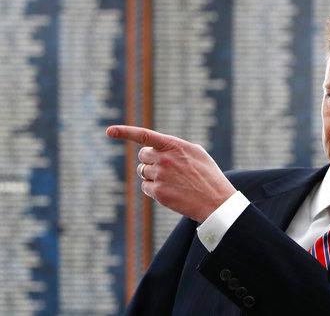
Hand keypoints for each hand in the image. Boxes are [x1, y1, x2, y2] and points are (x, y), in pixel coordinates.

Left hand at [106, 125, 235, 221]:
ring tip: (173, 182)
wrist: (216, 201)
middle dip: (150, 160)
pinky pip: (146, 187)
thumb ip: (176, 147)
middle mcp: (165, 158)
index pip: (144, 135)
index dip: (125, 132)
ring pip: (143, 172)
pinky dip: (154, 189)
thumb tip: (158, 148)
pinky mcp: (158, 192)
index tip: (109, 131)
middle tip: (166, 168)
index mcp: (174, 145)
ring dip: (153, 176)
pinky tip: (171, 192)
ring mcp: (160, 175)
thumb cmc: (208, 176)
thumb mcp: (196, 153)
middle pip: (143, 156)